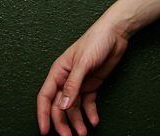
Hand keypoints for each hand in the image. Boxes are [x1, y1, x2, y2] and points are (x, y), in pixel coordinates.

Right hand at [36, 20, 128, 135]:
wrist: (116, 34)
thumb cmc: (96, 41)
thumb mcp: (83, 63)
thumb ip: (72, 85)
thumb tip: (61, 105)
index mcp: (58, 72)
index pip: (45, 97)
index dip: (43, 115)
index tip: (45, 131)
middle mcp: (66, 80)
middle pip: (59, 107)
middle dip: (62, 123)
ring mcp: (79, 84)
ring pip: (73, 108)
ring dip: (77, 122)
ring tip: (83, 133)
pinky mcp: (92, 85)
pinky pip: (88, 104)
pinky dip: (90, 114)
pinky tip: (93, 122)